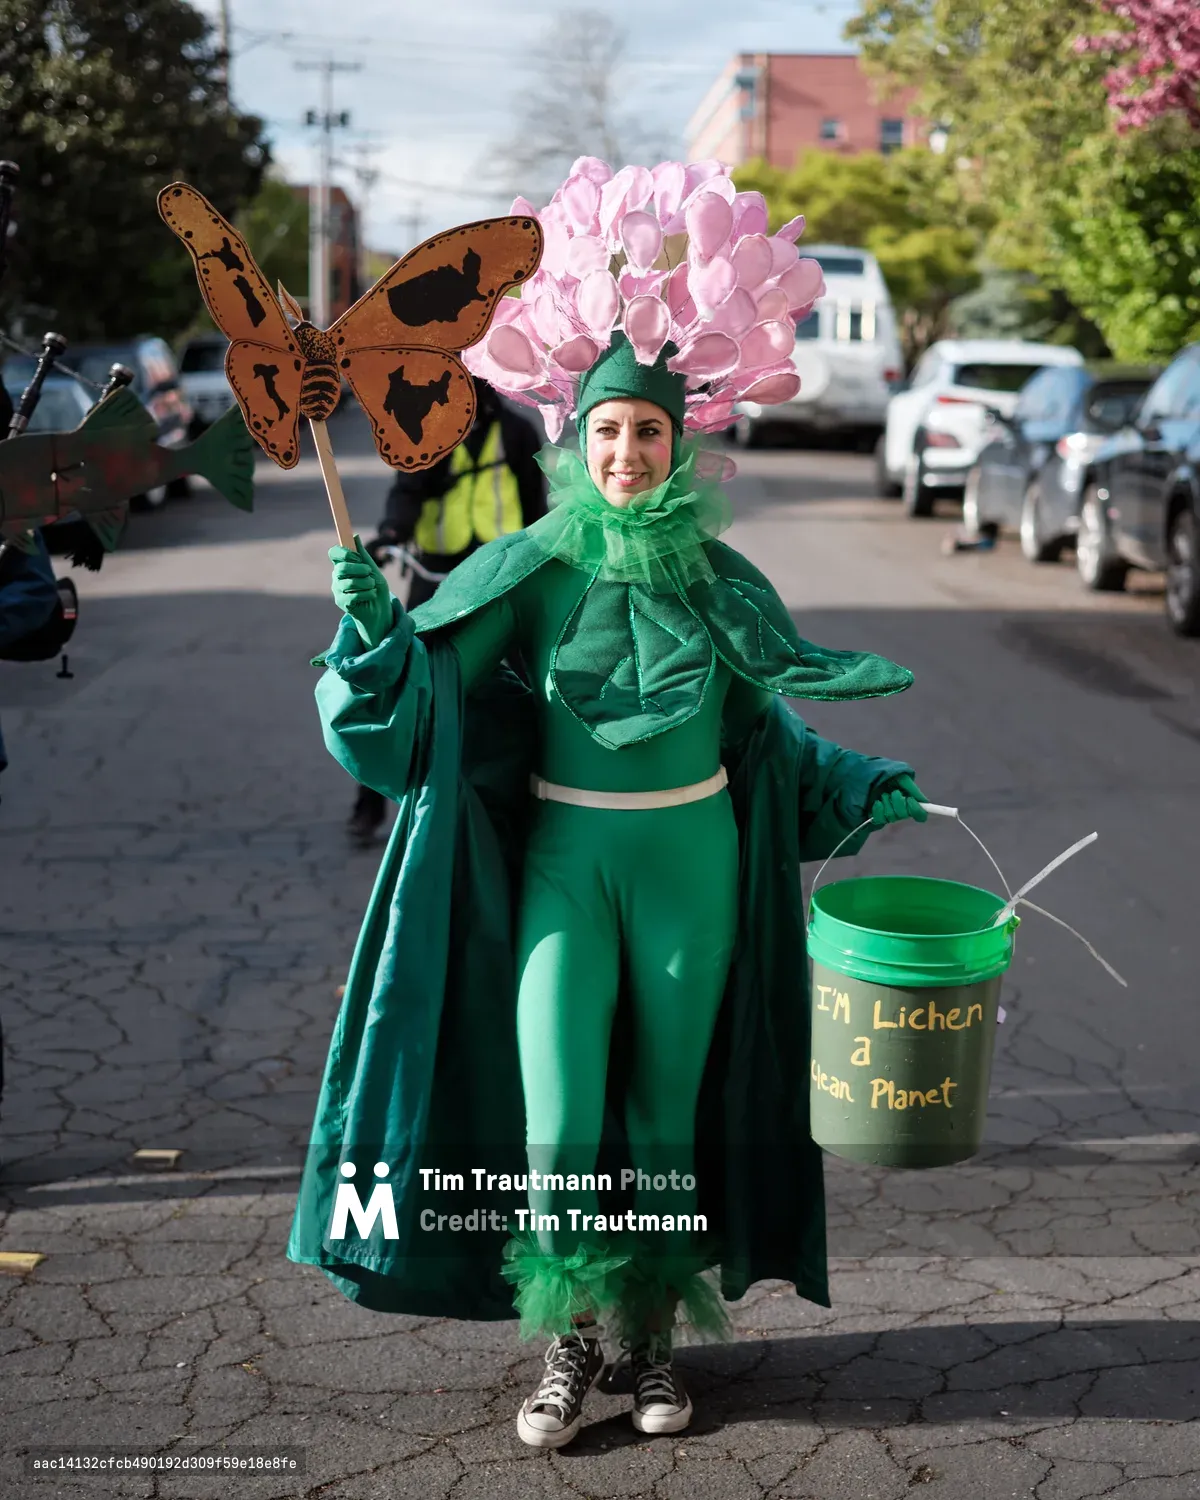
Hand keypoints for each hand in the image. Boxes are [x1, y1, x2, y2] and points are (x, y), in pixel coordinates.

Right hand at [330, 534, 392, 649]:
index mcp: (343, 565)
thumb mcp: (373, 569)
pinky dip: (367, 594)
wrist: (380, 610)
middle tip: (370, 573)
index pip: (334, 553)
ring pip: (349, 582)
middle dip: (359, 569)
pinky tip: (371, 595)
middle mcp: (337, 576)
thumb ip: (363, 555)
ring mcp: (337, 589)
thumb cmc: (375, 588)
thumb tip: (355, 536)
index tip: (357, 557)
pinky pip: (353, 596)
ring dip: (366, 583)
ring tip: (372, 586)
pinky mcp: (341, 602)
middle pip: (341, 567)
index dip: (344, 553)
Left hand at [869, 773, 927, 826]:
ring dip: (888, 803)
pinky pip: (880, 819)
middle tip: (894, 792)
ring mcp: (888, 813)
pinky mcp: (876, 817)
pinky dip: (878, 809)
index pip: (919, 813)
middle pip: (905, 815)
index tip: (910, 800)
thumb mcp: (901, 777)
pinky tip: (876, 802)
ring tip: (883, 794)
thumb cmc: (884, 774)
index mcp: (908, 800)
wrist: (864, 775)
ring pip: (893, 817)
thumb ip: (913, 790)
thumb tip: (925, 802)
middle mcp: (899, 808)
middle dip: (899, 803)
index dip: (916, 809)